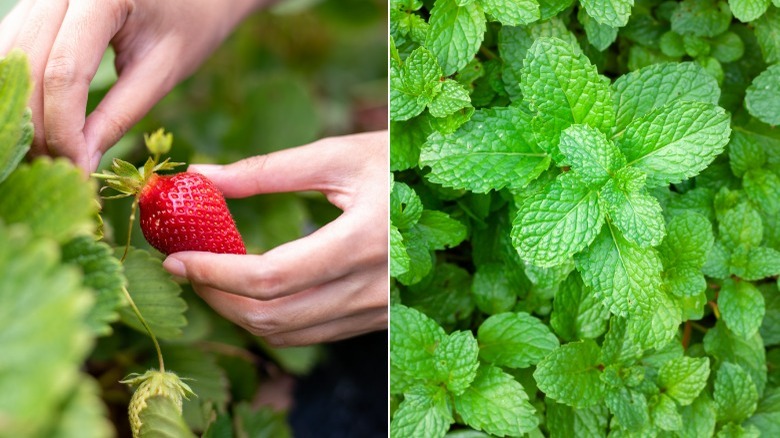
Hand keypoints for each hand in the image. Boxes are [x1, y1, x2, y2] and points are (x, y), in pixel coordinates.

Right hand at [0, 0, 263, 171]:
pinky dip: (18, 90)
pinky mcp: (35, 2)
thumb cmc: (192, 22)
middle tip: (61, 172)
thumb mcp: (163, 71)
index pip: (64, 72)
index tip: (78, 170)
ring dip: (21, 112)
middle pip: (25, 66)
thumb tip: (79, 162)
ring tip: (50, 154)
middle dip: (38, 127)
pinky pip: (10, 48)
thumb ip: (119, 114)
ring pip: (6, 58)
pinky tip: (37, 125)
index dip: (63, 129)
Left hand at [162, 131, 388, 345]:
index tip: (176, 258)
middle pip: (274, 316)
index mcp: (364, 239)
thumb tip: (204, 177)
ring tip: (210, 277)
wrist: (454, 192)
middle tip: (184, 267)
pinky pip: (313, 333)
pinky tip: (253, 291)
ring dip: (239, 313)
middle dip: (216, 297)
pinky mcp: (376, 317)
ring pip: (290, 334)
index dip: (215, 272)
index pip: (273, 277)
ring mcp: (377, 309)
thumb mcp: (338, 155)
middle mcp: (373, 286)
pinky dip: (273, 319)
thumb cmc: (399, 161)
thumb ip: (267, 171)